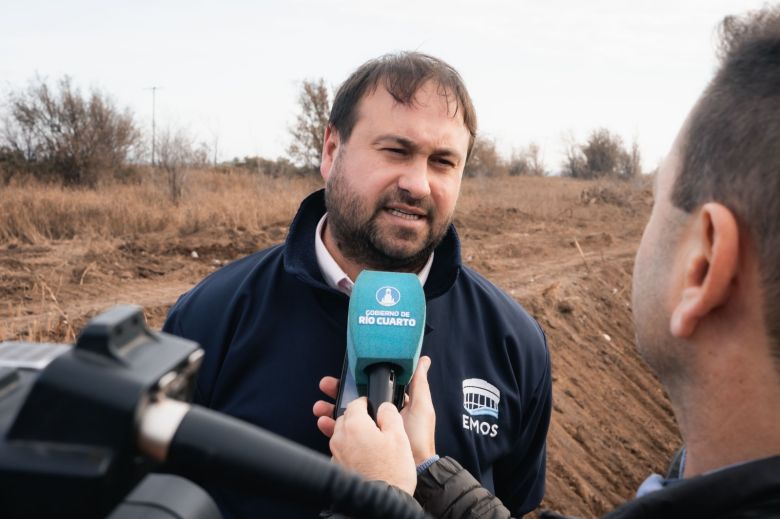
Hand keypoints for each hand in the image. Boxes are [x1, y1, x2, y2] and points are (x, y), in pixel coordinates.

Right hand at [312, 356, 436, 463]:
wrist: (416, 467)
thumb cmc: (420, 436)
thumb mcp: (421, 406)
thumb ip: (418, 383)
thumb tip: (423, 360)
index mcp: (391, 404)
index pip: (370, 388)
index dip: (355, 380)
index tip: (343, 373)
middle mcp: (378, 415)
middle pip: (353, 400)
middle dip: (338, 391)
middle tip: (326, 385)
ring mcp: (369, 430)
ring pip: (345, 416)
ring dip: (331, 409)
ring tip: (320, 406)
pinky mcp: (362, 445)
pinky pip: (343, 434)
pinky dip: (331, 428)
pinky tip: (323, 423)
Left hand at [330, 397, 416, 494]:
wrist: (383, 501)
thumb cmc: (392, 472)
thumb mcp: (399, 436)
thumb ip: (390, 414)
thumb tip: (384, 407)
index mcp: (355, 425)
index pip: (356, 402)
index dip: (367, 402)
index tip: (373, 405)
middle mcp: (341, 437)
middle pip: (346, 417)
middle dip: (358, 416)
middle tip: (372, 421)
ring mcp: (337, 453)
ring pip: (342, 433)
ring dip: (352, 432)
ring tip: (368, 438)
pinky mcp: (337, 466)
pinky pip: (342, 449)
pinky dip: (350, 448)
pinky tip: (363, 454)